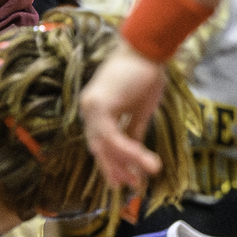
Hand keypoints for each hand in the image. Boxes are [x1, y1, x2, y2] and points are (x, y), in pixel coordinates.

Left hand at [79, 39, 169, 190]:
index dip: (112, 163)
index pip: (100, 142)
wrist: (148, 48)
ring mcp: (91, 106)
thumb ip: (133, 130)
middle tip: (130, 187)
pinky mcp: (99, 105)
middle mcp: (89, 109)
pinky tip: (144, 161)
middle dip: (114, 169)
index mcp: (96, 109)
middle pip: (98, 147)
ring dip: (125, 164)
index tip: (126, 181)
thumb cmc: (146, 72)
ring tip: (143, 179)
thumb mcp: (140, 109)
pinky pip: (112, 137)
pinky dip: (128, 151)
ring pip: (105, 145)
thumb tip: (135, 153)